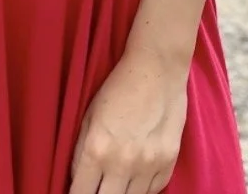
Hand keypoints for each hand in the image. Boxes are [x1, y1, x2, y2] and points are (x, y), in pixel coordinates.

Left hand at [69, 50, 187, 193]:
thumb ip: (81, 152)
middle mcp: (123, 162)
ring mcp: (149, 164)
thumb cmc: (119, 87)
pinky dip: (143, 188)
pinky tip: (137, 175)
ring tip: (117, 182)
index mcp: (97, 148)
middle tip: (98, 186)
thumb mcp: (89, 116)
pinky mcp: (169, 161)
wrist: (157, 66)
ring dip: (122, 193)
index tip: (79, 192)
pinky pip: (154, 191)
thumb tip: (78, 180)